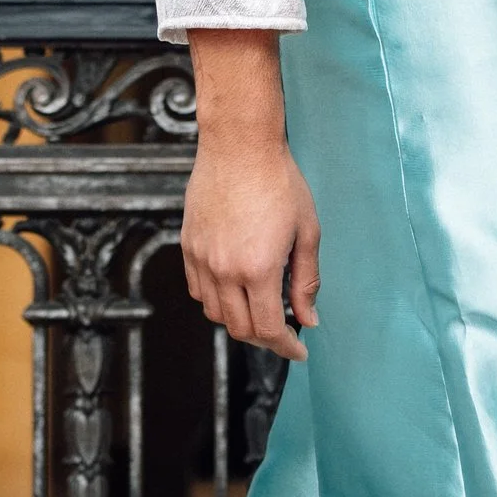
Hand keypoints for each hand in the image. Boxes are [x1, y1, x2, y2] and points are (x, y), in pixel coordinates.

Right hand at [181, 32, 318, 361]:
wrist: (239, 146)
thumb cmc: (278, 181)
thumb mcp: (306, 232)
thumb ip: (306, 281)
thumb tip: (308, 317)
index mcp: (258, 269)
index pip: (268, 329)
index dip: (286, 347)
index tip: (298, 350)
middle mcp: (224, 270)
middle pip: (240, 328)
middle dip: (265, 338)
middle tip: (284, 331)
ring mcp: (201, 259)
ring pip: (215, 314)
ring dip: (239, 321)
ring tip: (260, 309)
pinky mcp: (188, 246)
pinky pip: (198, 290)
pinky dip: (216, 301)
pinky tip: (235, 290)